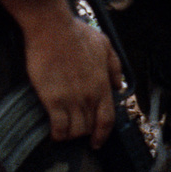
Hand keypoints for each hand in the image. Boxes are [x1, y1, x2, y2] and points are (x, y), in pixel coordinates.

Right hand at [0, 0, 121, 145]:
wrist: (53, 29)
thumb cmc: (77, 34)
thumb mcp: (104, 45)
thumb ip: (114, 66)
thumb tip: (118, 84)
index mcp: (102, 84)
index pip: (107, 119)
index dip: (103, 134)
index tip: (97, 142)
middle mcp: (89, 96)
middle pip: (90, 127)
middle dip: (85, 132)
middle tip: (77, 131)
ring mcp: (71, 99)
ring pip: (75, 131)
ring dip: (71, 135)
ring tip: (65, 132)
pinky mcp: (52, 99)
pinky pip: (58, 127)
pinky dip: (57, 134)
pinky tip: (54, 133)